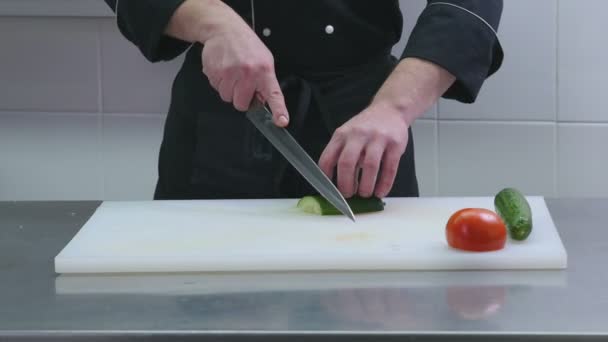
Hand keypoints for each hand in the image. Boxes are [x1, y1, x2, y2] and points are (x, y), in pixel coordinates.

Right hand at [165, 0, 288, 126]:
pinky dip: (219, 82)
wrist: (224, 29)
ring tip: (231, 73)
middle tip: (241, 83)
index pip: (274, 94)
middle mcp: (248, 73)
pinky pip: (216, 88)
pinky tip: (223, 69)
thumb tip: (261, 101)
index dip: (278, 110)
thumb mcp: (264, 60)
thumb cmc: (246, 46)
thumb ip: (264, 81)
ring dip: (228, 89)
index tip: (281, 121)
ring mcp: (230, 73)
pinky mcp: (214, 72)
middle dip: (240, 97)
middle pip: (241, 104)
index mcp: (264, 71)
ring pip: (227, 98)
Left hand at [319, 57, 455, 197]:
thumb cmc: (366, 127)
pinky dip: (384, 183)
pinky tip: (381, 191)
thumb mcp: (348, 134)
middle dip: (346, 184)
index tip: (330, 190)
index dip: (327, 177)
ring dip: (366, 186)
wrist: (390, 109)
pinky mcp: (395, 144)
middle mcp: (358, 135)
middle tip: (349, 195)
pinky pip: (389, 168)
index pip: (328, 158)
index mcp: (342, 135)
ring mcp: (378, 138)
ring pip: (370, 166)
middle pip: (347, 163)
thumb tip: (336, 183)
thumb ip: (341, 154)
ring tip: (365, 194)